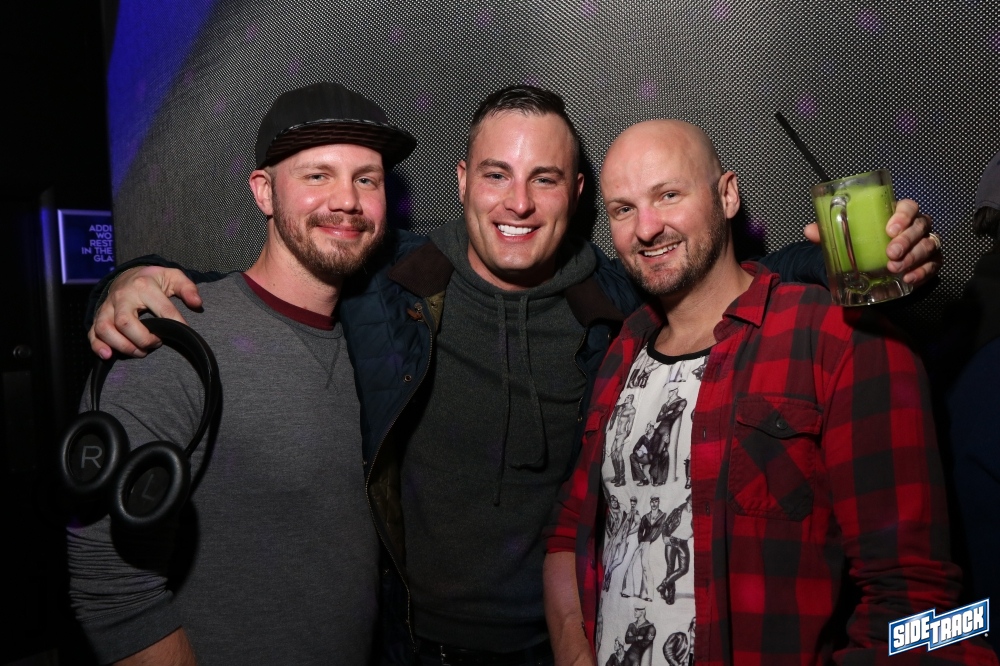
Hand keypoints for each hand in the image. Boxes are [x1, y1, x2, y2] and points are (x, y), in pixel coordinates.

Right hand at [89, 266, 202, 359]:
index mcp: (144, 286)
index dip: (175, 323)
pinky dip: (98, 346)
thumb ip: (187, 288)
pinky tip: (108, 355)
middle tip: (157, 343)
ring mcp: (107, 307)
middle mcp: (122, 297)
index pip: (162, 309)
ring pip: (105, 329)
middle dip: (142, 339)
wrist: (129, 274)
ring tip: (140, 352)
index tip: (184, 333)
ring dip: (122, 346)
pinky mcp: (98, 316)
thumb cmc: (154, 279)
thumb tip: (197, 303)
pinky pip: (92, 333)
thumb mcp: (173, 277)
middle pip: (125, 323)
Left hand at [803, 199, 940, 287]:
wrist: (873, 265)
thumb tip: (809, 230)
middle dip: (906, 240)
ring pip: (928, 245)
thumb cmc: (863, 244)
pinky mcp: (930, 262)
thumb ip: (829, 233)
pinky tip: (909, 279)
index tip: (889, 229)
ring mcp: (926, 243)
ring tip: (895, 268)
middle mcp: (916, 226)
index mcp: (897, 214)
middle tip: (890, 253)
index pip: (908, 206)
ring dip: (913, 257)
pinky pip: (933, 265)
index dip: (903, 215)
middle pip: (920, 226)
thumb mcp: (846, 238)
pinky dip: (923, 272)